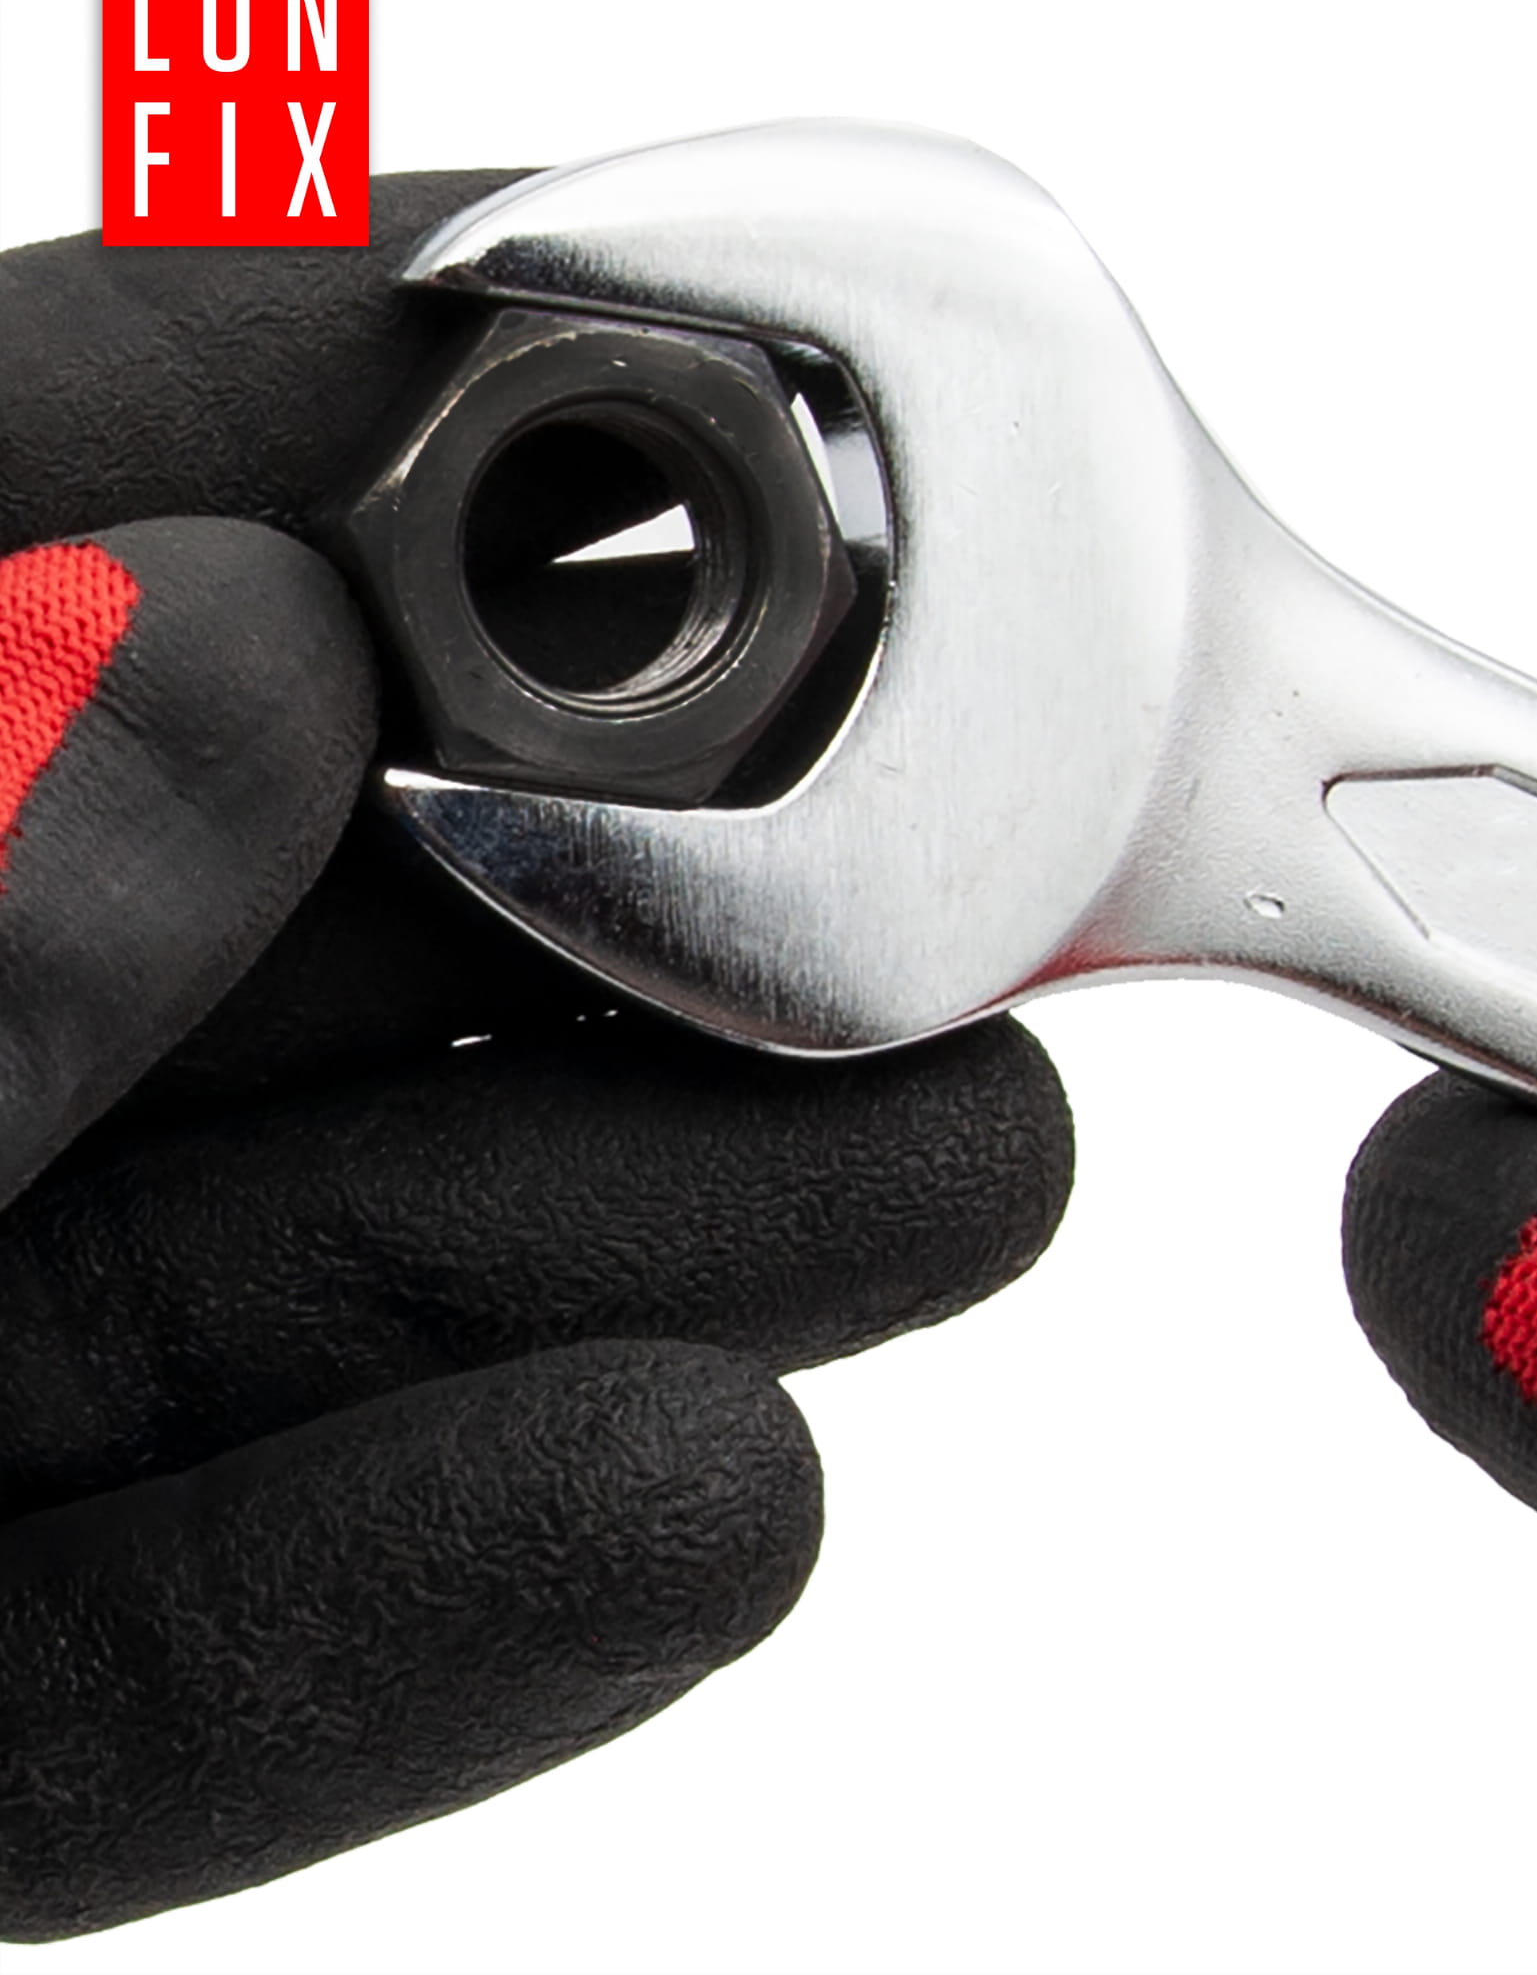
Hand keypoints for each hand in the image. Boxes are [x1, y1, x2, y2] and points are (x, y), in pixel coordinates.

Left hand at [0, 178, 1072, 1939]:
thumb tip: (236, 644)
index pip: (41, 516)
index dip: (351, 416)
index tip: (662, 368)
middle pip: (253, 925)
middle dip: (618, 881)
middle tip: (933, 835)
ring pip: (289, 1295)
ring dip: (640, 1233)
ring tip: (956, 1161)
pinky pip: (188, 1655)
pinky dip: (444, 1592)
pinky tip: (711, 1494)